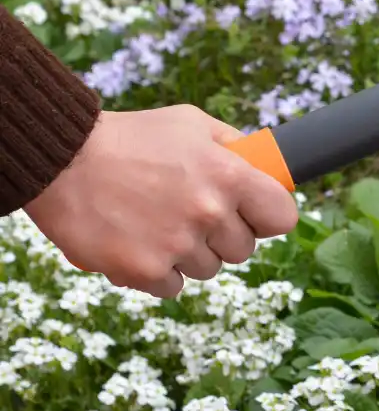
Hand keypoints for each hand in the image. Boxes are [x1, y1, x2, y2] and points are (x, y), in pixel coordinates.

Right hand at [23, 106, 298, 296]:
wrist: (63, 160)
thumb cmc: (131, 137)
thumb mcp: (192, 123)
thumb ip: (233, 145)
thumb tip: (264, 165)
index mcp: (230, 175)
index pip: (282, 217)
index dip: (268, 217)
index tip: (254, 216)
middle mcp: (210, 213)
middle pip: (244, 249)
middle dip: (223, 235)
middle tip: (191, 213)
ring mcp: (177, 245)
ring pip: (208, 269)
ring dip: (189, 253)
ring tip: (158, 221)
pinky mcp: (144, 271)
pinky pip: (172, 286)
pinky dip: (157, 271)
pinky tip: (139, 241)